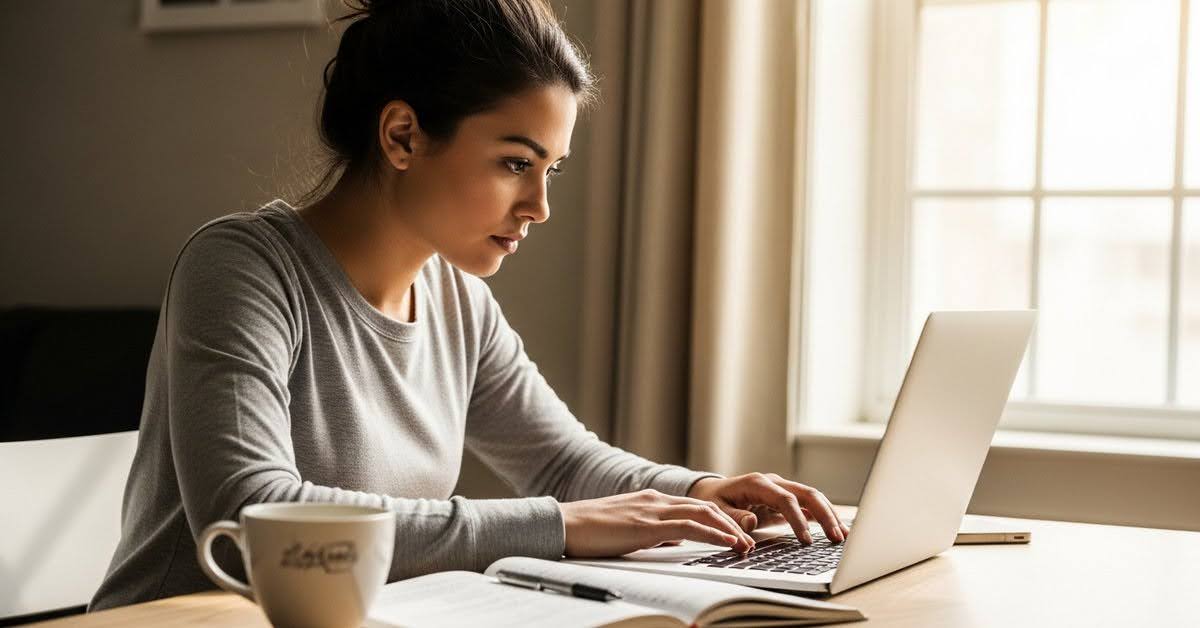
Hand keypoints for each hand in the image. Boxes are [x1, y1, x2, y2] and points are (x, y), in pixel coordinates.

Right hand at [558, 489, 755, 557]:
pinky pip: (688, 528)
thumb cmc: (588, 531)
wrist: (563, 524)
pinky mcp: (646, 526)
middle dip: (732, 525)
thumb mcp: (627, 530)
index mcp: (651, 501)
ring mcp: (652, 510)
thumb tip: (672, 543)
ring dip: (729, 531)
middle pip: (706, 508)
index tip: (735, 535)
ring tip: (744, 546)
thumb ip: (652, 533)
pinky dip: (712, 535)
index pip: (695, 507)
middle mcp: (656, 501)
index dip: (720, 521)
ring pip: (703, 514)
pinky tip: (726, 544)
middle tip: (748, 542)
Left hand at [686, 473, 849, 544]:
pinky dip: (823, 516)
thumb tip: (751, 523)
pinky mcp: (786, 498)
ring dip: (829, 515)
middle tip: (836, 537)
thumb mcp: (715, 510)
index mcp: (758, 483)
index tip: (806, 540)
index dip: (797, 519)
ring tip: (843, 536)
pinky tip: (837, 529)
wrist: (712, 491)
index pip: (785, 499)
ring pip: (813, 498)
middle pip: (807, 494)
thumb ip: (733, 517)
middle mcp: (774, 482)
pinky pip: (809, 505)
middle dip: (824, 515)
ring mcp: (782, 489)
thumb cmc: (714, 500)